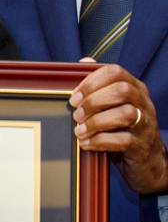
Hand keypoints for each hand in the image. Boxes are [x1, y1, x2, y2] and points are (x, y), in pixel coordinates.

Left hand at [70, 61, 167, 193]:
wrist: (146, 161)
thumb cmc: (122, 129)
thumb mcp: (111, 106)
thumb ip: (99, 85)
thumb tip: (85, 61)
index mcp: (135, 88)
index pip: (116, 72)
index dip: (91, 81)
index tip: (74, 96)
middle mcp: (143, 103)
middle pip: (121, 90)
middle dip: (93, 101)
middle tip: (76, 114)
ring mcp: (145, 124)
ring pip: (124, 114)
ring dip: (96, 122)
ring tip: (79, 131)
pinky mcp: (141, 145)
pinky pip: (123, 140)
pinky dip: (99, 141)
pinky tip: (86, 144)